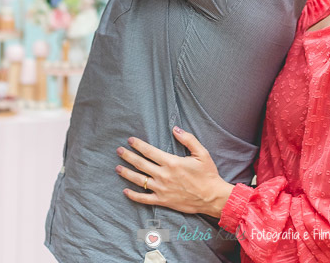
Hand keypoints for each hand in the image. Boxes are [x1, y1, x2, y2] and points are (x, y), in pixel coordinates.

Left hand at [116, 127, 234, 217]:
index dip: (138, 145)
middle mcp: (163, 175)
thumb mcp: (201, 153)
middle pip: (140, 164)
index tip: (130, 140)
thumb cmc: (208, 174)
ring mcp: (161, 189)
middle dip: (128, 156)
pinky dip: (133, 195)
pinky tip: (125, 191)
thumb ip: (188, 139)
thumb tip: (175, 129)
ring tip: (117, 168)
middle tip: (118, 151)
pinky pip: (144, 198)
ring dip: (126, 173)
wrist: (212, 197)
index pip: (149, 151)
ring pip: (139, 180)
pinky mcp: (162, 201)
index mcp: (171, 162)